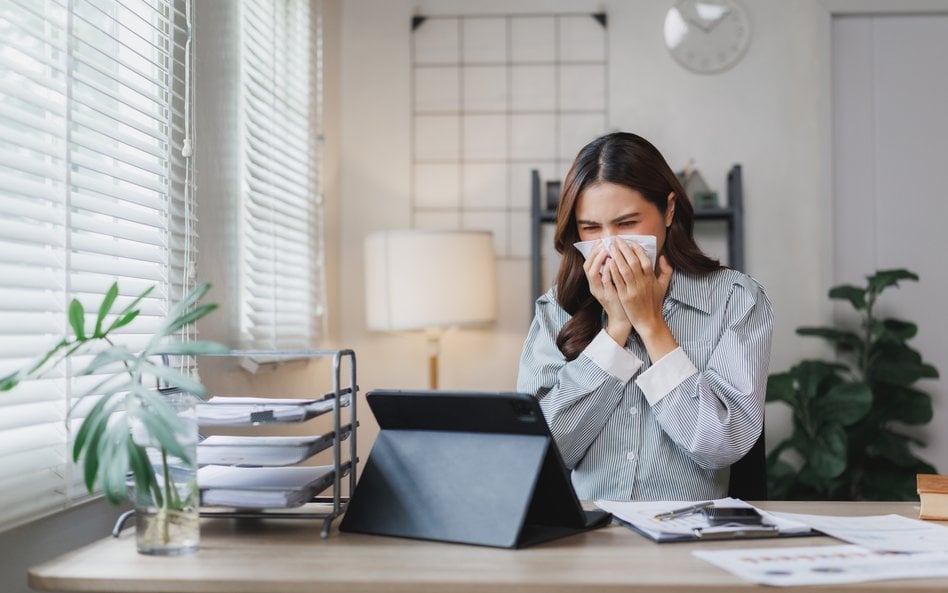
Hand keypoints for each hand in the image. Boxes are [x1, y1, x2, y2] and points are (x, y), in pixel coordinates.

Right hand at [584, 242, 631, 345]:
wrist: (623, 318)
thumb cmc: (621, 299)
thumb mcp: (613, 284)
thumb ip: (611, 272)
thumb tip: (614, 255)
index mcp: (595, 283)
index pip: (588, 264)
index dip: (593, 252)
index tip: (600, 241)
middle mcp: (594, 287)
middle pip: (587, 266)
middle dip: (594, 253)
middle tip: (603, 243)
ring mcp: (600, 292)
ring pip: (592, 273)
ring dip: (598, 260)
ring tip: (606, 250)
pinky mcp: (608, 296)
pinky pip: (605, 281)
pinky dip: (607, 271)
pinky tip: (612, 262)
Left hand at [605, 240, 677, 360]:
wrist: (649, 321)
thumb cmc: (655, 303)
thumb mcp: (664, 285)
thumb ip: (666, 270)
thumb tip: (663, 256)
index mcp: (651, 279)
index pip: (645, 260)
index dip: (638, 250)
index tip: (631, 242)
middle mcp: (643, 283)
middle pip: (633, 262)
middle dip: (624, 249)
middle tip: (616, 240)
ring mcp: (633, 289)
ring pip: (625, 269)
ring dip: (617, 257)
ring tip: (611, 247)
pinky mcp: (625, 297)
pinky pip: (618, 281)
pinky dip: (613, 271)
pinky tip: (608, 262)